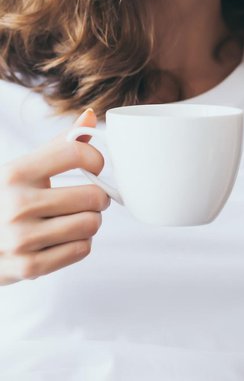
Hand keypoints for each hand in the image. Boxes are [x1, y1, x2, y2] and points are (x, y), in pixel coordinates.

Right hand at [0, 110, 109, 285]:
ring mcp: (20, 239)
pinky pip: (82, 249)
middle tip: (83, 200)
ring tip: (70, 220)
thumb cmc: (5, 200)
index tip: (93, 167)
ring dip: (89, 222)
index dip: (96, 159)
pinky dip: (79, 244)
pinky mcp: (28, 267)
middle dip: (96, 198)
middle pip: (94, 196)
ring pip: (92, 224)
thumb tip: (91, 116)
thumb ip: (59, 146)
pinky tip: (59, 240)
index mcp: (14, 174)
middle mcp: (16, 205)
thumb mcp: (22, 170)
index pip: (77, 153)